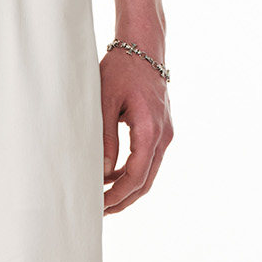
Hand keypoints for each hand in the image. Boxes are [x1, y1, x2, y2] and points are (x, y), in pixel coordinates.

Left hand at [100, 47, 172, 214]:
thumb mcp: (104, 103)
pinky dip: (131, 173)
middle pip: (145, 182)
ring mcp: (164, 133)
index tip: (97, 207)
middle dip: (122, 200)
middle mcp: (163, 135)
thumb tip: (103, 172)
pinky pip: (147, 160)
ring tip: (102, 201)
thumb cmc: (121, 70)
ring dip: (127, 189)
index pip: (136, 176)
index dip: (116, 196)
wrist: (144, 48)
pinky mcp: (160, 129)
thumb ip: (105, 139)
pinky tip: (110, 178)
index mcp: (151, 130)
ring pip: (148, 173)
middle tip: (97, 213)